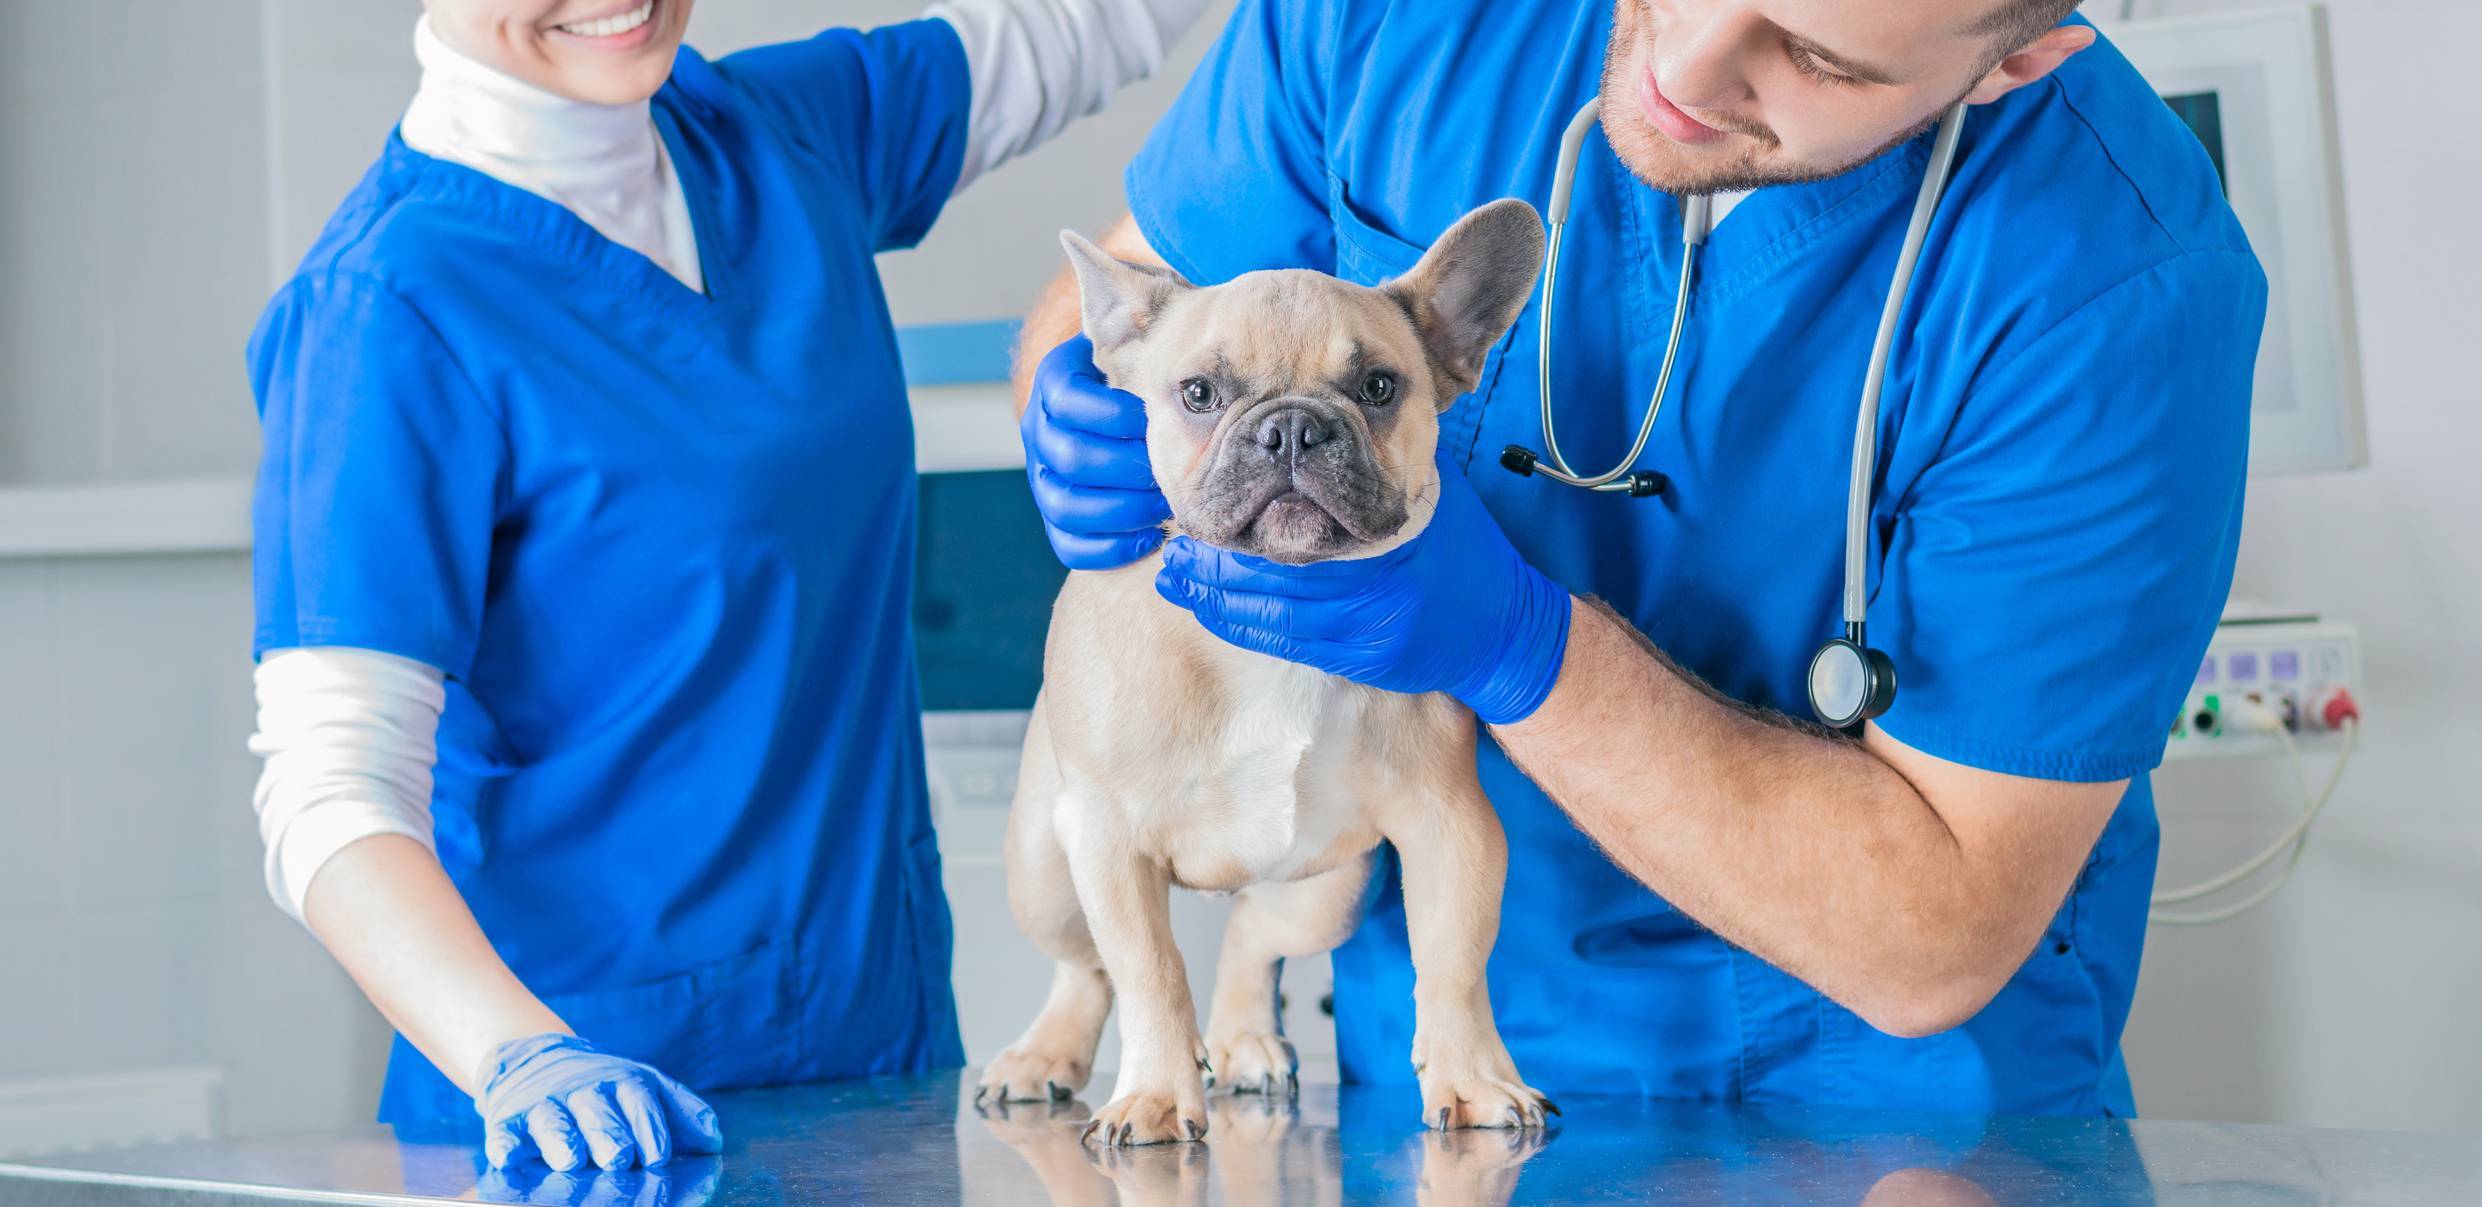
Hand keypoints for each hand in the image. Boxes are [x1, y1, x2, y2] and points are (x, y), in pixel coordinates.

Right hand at [474, 1033, 722, 1170]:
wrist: (535, 1055)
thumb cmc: (605, 1087)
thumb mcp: (644, 1088)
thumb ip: (680, 1113)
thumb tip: (714, 1141)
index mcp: (622, 1082)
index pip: (640, 1100)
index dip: (650, 1127)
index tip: (659, 1156)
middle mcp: (584, 1091)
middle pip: (598, 1111)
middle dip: (609, 1135)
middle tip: (618, 1158)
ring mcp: (545, 1103)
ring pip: (553, 1120)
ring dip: (562, 1139)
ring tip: (569, 1160)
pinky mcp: (508, 1118)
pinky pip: (504, 1132)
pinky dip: (504, 1144)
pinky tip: (507, 1156)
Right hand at [1021, 334, 1171, 569]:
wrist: (1128, 408)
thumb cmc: (1148, 368)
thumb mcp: (1144, 333)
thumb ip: (1145, 312)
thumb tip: (1125, 270)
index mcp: (1054, 382)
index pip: (1068, 399)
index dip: (1112, 413)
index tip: (1153, 416)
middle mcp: (1041, 429)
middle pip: (1069, 455)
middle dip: (1126, 467)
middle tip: (1170, 471)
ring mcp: (1044, 476)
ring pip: (1065, 503)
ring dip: (1120, 509)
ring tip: (1164, 508)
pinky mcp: (1056, 516)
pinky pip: (1067, 542)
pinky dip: (1108, 547)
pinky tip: (1150, 538)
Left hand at [1152, 457, 1571, 723]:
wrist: (1507, 627)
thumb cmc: (1463, 550)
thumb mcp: (1428, 490)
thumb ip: (1372, 464)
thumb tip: (1311, 432)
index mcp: (1394, 521)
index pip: (1310, 515)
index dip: (1254, 513)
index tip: (1212, 502)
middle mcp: (1381, 576)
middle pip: (1281, 568)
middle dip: (1221, 560)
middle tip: (1175, 548)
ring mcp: (1372, 623)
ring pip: (1276, 610)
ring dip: (1220, 593)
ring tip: (1178, 576)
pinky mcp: (1364, 657)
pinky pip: (1290, 642)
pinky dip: (1245, 624)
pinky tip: (1211, 609)